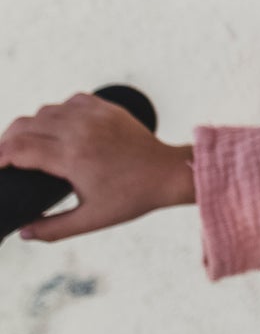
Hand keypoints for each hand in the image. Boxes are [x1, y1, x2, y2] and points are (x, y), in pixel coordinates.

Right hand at [0, 92, 195, 242]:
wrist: (169, 172)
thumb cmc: (131, 198)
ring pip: (46, 110)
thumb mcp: (90, 219)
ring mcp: (95, 115)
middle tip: (4, 158)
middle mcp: (81, 130)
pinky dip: (58, 112)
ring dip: (31, 126)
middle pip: (25, 124)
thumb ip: (52, 229)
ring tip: (27, 145)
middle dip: (7, 140)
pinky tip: (57, 128)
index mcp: (73, 157)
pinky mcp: (108, 107)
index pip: (19, 148)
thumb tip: (22, 232)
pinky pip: (71, 101)